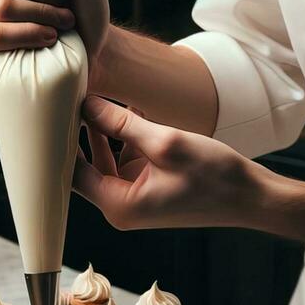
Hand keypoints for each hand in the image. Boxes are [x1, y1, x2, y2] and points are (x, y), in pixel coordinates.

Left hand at [74, 96, 265, 229]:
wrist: (251, 197)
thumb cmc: (213, 175)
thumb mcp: (165, 142)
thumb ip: (121, 124)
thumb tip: (87, 104)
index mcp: (118, 205)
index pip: (70, 173)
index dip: (60, 141)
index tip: (53, 111)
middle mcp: (120, 207)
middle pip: (84, 166)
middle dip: (78, 133)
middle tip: (69, 99)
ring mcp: (134, 198)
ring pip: (104, 161)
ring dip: (104, 132)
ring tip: (96, 97)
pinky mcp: (148, 188)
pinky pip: (125, 161)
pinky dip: (125, 139)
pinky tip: (128, 113)